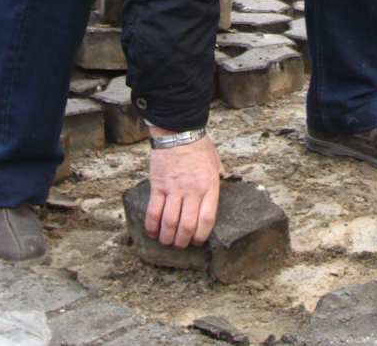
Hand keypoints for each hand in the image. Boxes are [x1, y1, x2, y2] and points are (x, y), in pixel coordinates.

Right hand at [145, 132, 221, 247]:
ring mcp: (173, 189)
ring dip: (167, 237)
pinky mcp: (158, 186)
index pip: (207, 219)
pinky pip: (154, 211)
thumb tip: (224, 185)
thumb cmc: (198, 146)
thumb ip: (219, 178)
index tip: (198, 242)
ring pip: (169, 223)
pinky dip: (152, 226)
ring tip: (167, 242)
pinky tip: (153, 232)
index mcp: (209, 186)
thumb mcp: (216, 163)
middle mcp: (192, 191)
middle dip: (183, 241)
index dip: (202, 236)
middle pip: (187, 226)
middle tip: (181, 245)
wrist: (178, 131)